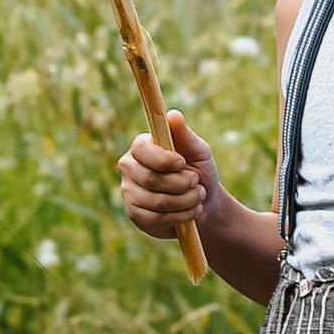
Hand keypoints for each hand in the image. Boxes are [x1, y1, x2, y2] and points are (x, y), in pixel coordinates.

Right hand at [119, 109, 216, 237]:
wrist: (203, 202)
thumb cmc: (199, 171)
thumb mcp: (198, 151)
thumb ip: (185, 135)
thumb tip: (173, 115)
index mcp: (141, 147)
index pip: (142, 150)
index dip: (164, 159)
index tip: (183, 163)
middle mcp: (129, 168)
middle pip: (151, 179)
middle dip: (182, 184)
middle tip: (198, 183)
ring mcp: (129, 193)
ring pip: (156, 201)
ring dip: (186, 201)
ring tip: (199, 197)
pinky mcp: (136, 215)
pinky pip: (156, 219)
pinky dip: (180, 216)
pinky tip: (191, 212)